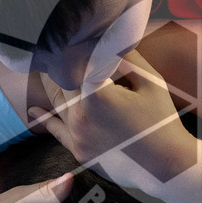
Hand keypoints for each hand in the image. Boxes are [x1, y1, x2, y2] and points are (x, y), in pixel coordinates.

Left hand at [28, 51, 191, 189]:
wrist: (167, 167)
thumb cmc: (162, 121)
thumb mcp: (150, 82)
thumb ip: (128, 58)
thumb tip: (111, 36)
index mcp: (97, 94)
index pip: (74, 63)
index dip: (71, 48)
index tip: (68, 35)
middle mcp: (81, 115)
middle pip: (60, 82)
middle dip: (58, 64)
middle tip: (52, 47)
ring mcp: (78, 136)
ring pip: (56, 104)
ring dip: (51, 86)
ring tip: (43, 68)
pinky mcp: (79, 151)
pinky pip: (56, 131)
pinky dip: (45, 117)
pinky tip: (34, 108)